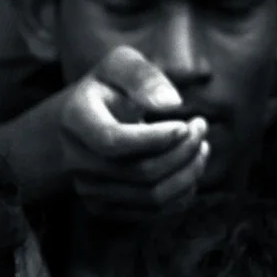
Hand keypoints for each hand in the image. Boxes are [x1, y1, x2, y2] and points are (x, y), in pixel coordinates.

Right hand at [60, 46, 209, 220]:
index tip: (185, 125)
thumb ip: (143, 76)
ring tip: (201, 147)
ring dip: (187, 173)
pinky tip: (189, 167)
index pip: (114, 141)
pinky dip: (181, 192)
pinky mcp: (105, 208)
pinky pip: (153, 212)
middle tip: (201, 128)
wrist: (76, 127)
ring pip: (151, 196)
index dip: (155, 139)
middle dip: (182, 152)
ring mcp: (89, 190)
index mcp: (75, 119)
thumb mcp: (119, 65)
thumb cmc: (106, 90)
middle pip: (140, 172)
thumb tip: (172, 103)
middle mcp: (76, 161)